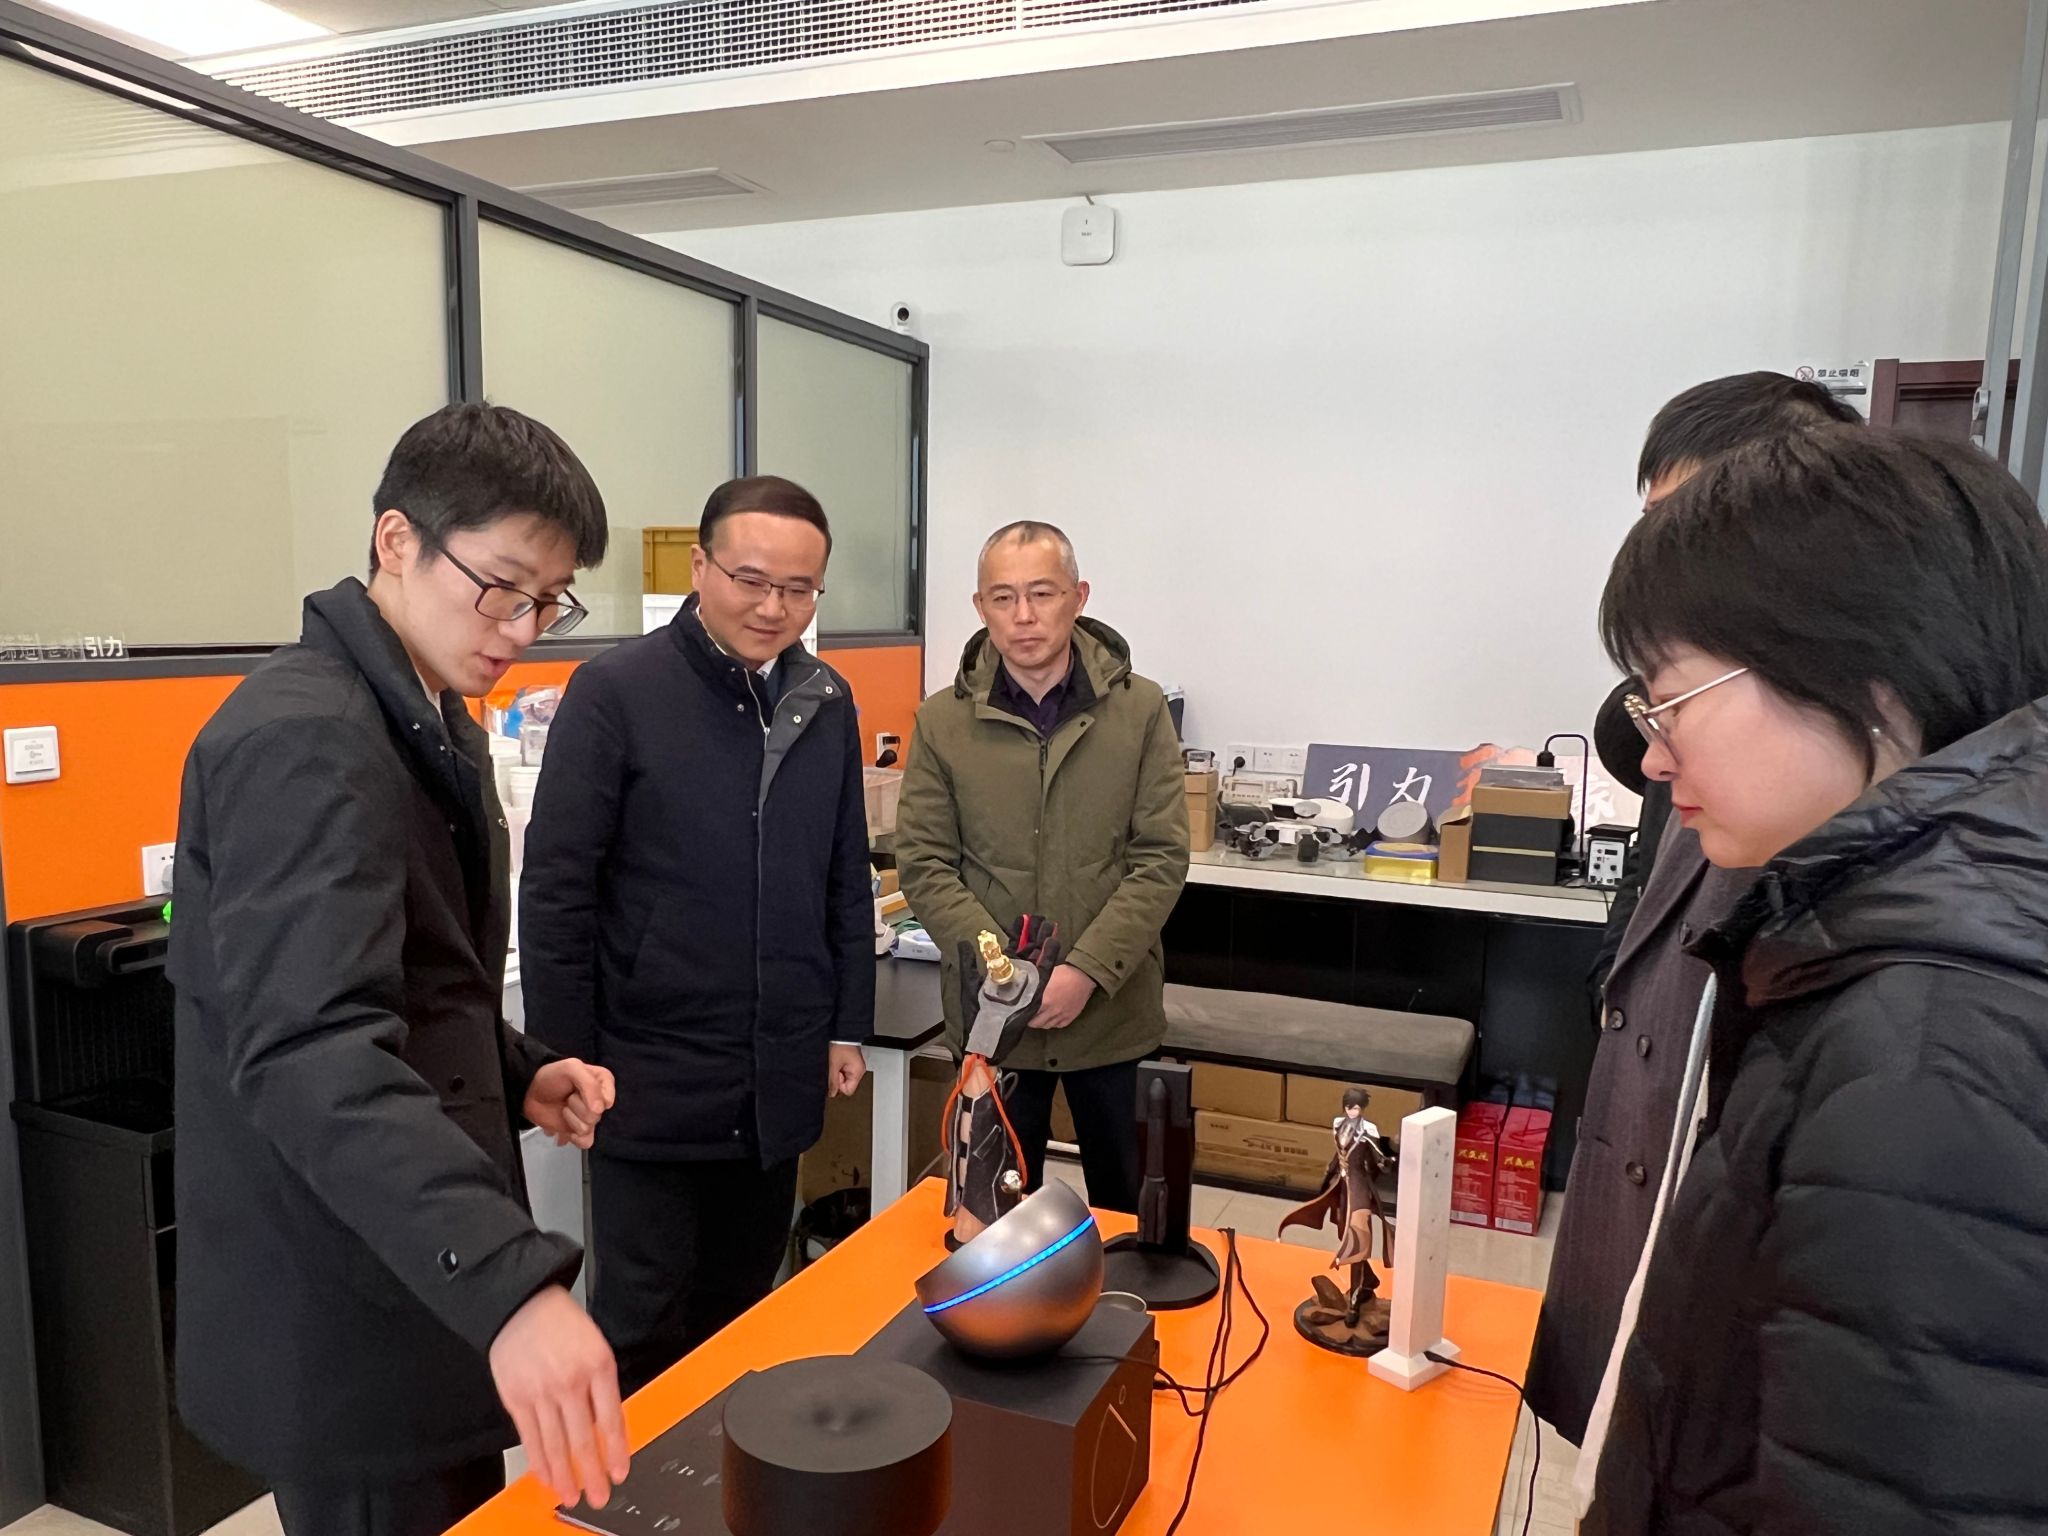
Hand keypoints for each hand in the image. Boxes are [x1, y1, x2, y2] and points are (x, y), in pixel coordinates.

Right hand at [489, 1286, 628, 1509]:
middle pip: (583, 1440)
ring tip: (572, 1494)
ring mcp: (541, 1392)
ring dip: (564, 1476)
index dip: (616, 1452)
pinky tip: (546, 1476)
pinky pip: (529, 1438)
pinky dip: (538, 1461)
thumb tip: (605, 1429)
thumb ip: (601, 1387)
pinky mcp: (516, 1398)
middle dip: (592, 1474)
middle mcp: (570, 1381)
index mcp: (598, 1366)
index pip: (611, 1420)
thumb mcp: (596, 1347)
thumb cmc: (562, 1324)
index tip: (620, 1473)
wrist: (522, 1304)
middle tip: (598, 1496)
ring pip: (555, 1445)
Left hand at [525, 1060, 615, 1149]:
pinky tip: (568, 1132)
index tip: (579, 1088)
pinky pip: (587, 1142)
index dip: (593, 1096)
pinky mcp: (579, 1131)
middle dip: (578, 1106)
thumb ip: (589, 1084)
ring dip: (571, 1119)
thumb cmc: (551, 1077)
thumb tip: (599, 1110)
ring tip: (563, 1109)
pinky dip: (576, 1139)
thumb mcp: (571, 1068)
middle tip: (568, 1098)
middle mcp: (599, 1101)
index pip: (608, 1097)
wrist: (531, 1093)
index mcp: (602, 1082)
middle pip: (596, 1115)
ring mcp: (589, 1117)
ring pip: (589, 1127)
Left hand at [828, 1043, 867, 1096]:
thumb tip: (833, 1094)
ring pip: (844, 1078)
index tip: (836, 1076)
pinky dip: (839, 1069)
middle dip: (839, 1079)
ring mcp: (856, 1067)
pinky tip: (837, 1062)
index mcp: (858, 1072)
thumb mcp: (834, 1065)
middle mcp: (859, 1071)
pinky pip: (844, 1072)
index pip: (848, 1090)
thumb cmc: (840, 1046)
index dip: (839, 1086)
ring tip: (836, 1063)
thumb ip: (833, 1081)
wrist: (842, 1034)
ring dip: (838, 1073)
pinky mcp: (852, 1063)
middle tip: (836, 1068)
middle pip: (846, 1085)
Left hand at [1028, 964, 1097, 1030]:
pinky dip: (1053, 1024)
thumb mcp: (1047, 977)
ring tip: (1039, 1018)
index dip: (1024, 1012)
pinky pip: (1059, 1025)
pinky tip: (1052, 1019)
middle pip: (1036, 1023)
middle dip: (1031, 1021)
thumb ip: (1038, 986)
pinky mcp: (1070, 1017)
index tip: (1021, 1011)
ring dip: (1041, 1023)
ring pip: (1047, 1026)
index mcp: (1045, 1001)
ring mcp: (1062, 1015)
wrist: (1084, 976)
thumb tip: (1029, 989)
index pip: (1029, 1013)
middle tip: (1029, 1016)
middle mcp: (1053, 1011)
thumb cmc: (1065, 973)